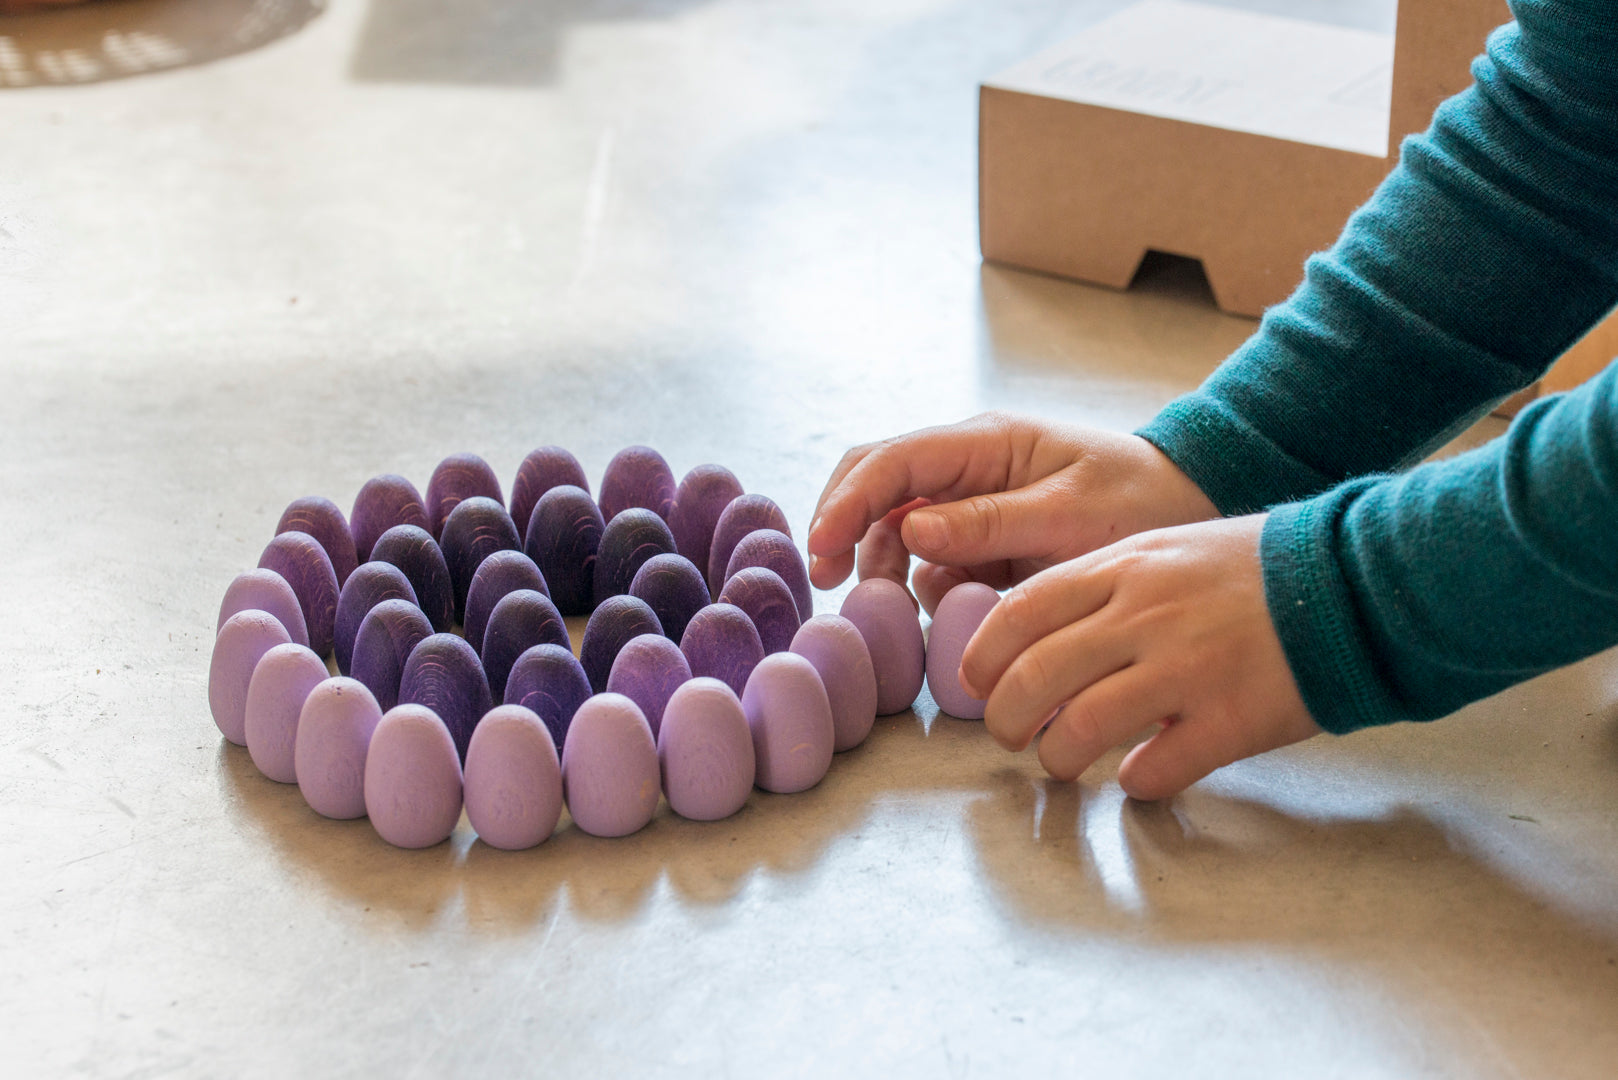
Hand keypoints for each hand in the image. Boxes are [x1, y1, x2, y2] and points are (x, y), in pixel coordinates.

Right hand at [807, 412, 1218, 613]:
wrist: (1187, 508)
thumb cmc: (1139, 502)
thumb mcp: (1069, 516)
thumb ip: (990, 523)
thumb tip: (911, 531)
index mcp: (987, 441)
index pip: (892, 461)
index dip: (847, 503)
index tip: (823, 553)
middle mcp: (968, 465)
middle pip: (876, 483)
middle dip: (844, 527)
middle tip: (830, 582)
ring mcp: (971, 500)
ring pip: (896, 528)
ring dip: (885, 566)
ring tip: (899, 610)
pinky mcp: (982, 537)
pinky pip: (931, 560)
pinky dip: (925, 586)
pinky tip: (947, 610)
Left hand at [960, 514, 1321, 799]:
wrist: (1354, 580)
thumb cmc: (1251, 568)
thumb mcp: (1164, 548)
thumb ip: (1101, 583)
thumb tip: (1033, 632)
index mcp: (1122, 568)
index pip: (1018, 613)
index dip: (982, 656)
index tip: (976, 681)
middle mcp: (1144, 616)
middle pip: (1034, 676)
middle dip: (1004, 717)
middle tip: (1008, 734)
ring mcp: (1186, 669)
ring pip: (1080, 728)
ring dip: (1056, 758)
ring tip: (1062, 762)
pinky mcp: (1230, 720)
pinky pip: (1157, 770)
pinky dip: (1137, 782)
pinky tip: (1142, 776)